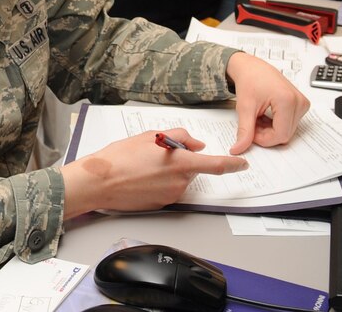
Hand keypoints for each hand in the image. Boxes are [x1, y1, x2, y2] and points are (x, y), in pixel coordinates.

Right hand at [60, 129, 247, 217]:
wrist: (99, 182)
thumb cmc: (120, 157)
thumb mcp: (150, 136)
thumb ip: (179, 137)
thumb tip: (196, 144)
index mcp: (180, 162)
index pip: (216, 165)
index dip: (232, 164)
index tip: (242, 163)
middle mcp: (179, 181)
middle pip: (193, 169)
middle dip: (183, 160)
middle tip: (158, 153)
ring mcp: (170, 195)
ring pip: (180, 179)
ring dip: (171, 170)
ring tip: (144, 165)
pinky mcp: (161, 204)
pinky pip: (169, 189)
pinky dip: (161, 181)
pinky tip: (142, 176)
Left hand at [225, 52, 309, 154]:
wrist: (251, 67)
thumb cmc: (249, 80)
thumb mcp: (244, 107)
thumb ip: (244, 131)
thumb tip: (238, 149)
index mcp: (288, 100)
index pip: (281, 135)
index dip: (264, 139)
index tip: (251, 133)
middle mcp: (299, 101)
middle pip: (285, 134)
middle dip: (266, 134)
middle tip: (252, 123)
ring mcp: (302, 102)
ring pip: (287, 130)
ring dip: (271, 129)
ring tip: (258, 117)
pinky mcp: (301, 103)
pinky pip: (290, 123)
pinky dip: (276, 124)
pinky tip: (265, 115)